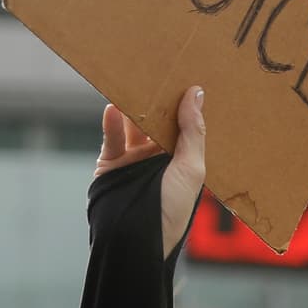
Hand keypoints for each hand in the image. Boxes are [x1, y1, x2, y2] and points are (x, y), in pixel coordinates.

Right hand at [95, 85, 205, 258]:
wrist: (136, 239)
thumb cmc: (172, 209)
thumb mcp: (191, 169)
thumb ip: (193, 131)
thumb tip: (196, 93)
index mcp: (183, 160)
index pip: (184, 125)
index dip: (185, 104)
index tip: (186, 76)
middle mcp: (159, 158)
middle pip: (157, 121)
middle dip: (158, 99)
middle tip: (158, 69)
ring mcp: (134, 159)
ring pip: (133, 125)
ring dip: (133, 106)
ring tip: (134, 81)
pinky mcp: (111, 163)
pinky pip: (111, 137)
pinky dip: (111, 122)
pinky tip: (114, 107)